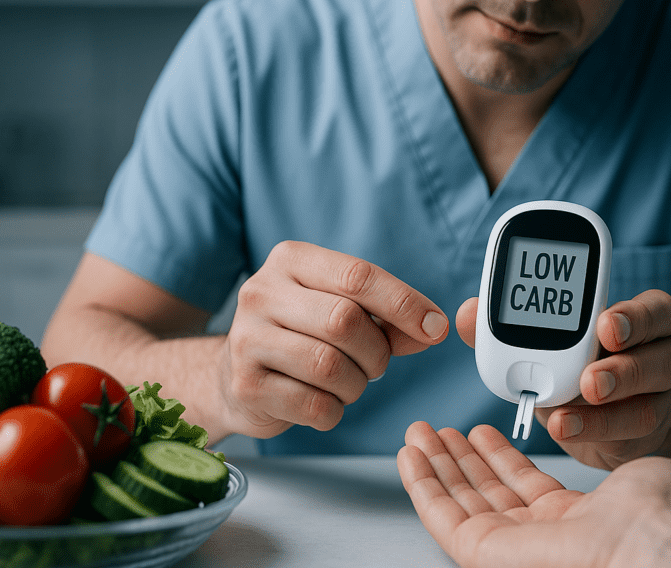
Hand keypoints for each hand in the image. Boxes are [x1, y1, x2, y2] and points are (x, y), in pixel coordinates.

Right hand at [221, 241, 448, 437]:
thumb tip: (434, 328)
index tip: (435, 327)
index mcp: (291, 260)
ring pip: (329, 366)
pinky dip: (333, 411)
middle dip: (376, 351)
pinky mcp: (245, 386)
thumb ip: (390, 318)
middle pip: (344, 321)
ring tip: (347, 383)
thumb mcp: (344, 310)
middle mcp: (262, 292)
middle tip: (376, 364)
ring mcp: (247, 339)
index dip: (403, 303)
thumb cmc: (302, 334)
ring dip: (356, 385)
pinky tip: (323, 402)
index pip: (357, 275)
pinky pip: (312, 406)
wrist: (236, 373)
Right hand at [397, 421, 670, 567]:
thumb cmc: (659, 516)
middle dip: (458, 459)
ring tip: (418, 433)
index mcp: (578, 524)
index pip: (523, 489)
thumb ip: (634, 473)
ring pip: (459, 504)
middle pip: (485, 495)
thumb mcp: (644, 478)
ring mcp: (512, 550)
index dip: (497, 458)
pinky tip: (410, 456)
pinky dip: (422, 485)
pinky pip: (442, 519)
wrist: (650, 543)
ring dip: (434, 466)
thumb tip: (652, 471)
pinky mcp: (484, 556)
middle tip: (436, 429)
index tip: (478, 432)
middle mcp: (542, 541)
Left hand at [456, 289, 670, 468]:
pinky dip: (594, 436)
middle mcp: (667, 357)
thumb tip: (467, 313)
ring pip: (650, 407)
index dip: (634, 317)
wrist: (615, 408)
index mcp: (650, 320)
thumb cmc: (581, 359)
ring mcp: (665, 401)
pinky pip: (630, 441)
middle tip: (588, 380)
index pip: (656, 312)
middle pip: (663, 360)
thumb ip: (509, 323)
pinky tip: (563, 431)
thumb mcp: (553, 337)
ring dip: (606, 414)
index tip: (603, 323)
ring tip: (561, 417)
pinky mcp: (649, 440)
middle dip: (624, 370)